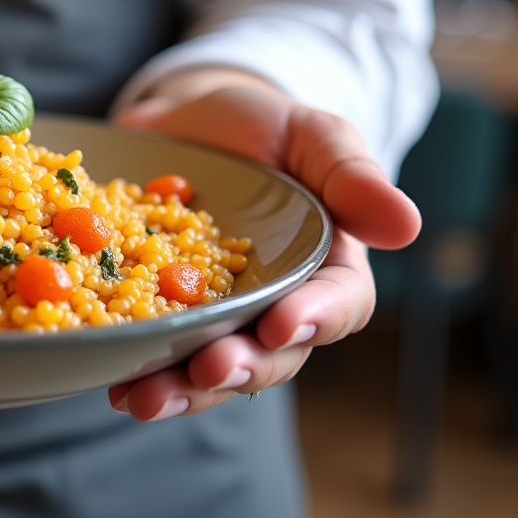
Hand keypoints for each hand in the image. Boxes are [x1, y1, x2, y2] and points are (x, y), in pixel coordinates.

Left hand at [105, 83, 420, 419]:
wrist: (187, 118)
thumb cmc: (266, 127)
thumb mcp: (314, 134)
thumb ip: (352, 177)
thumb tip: (407, 226)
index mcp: (326, 268)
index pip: (336, 305)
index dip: (312, 321)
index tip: (281, 325)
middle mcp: (274, 304)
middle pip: (269, 354)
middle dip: (237, 368)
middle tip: (206, 371)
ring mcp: (216, 314)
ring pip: (208, 366)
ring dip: (181, 390)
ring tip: (144, 399)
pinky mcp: (160, 310)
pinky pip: (154, 348)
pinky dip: (134, 368)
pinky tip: (110, 382)